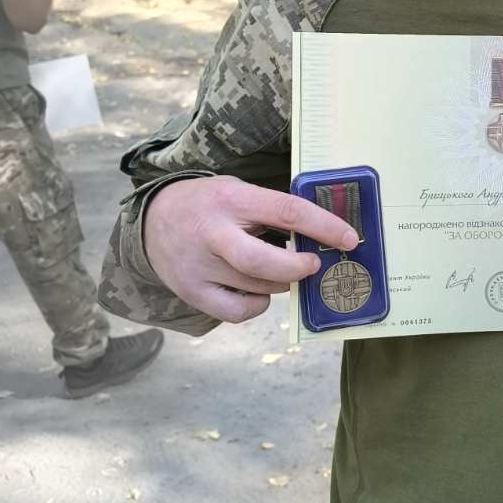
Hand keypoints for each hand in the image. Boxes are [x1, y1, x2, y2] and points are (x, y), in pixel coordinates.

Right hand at [144, 175, 358, 322]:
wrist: (152, 220)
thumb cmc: (209, 204)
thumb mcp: (238, 191)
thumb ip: (271, 210)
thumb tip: (320, 236)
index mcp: (232, 199)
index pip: (287, 211)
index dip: (323, 227)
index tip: (350, 239)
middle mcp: (212, 233)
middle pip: (264, 262)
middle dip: (299, 268)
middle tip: (314, 265)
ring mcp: (198, 266)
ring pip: (256, 287)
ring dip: (281, 282)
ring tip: (281, 269)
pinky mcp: (191, 292)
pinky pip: (237, 312)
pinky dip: (257, 304)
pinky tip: (257, 289)